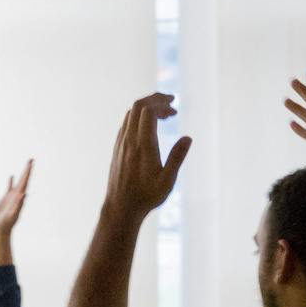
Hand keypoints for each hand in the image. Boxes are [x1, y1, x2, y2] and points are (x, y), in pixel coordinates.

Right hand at [0, 159, 32, 240]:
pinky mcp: (5, 199)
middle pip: (24, 180)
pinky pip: (9, 187)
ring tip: (26, 166)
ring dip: (22, 174)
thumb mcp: (12, 214)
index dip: (28, 173)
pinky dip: (11, 181)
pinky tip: (12, 176)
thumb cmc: (6, 224)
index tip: (31, 163)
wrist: (0, 230)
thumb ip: (18, 205)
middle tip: (31, 159)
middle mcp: (17, 196)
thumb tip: (24, 194)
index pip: (25, 183)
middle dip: (27, 170)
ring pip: (18, 182)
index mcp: (20, 198)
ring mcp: (12, 197)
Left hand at [104, 94, 190, 220]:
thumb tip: (188, 138)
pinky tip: (150, 126)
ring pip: (131, 114)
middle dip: (155, 100)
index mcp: (143, 145)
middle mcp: (129, 140)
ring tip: (165, 114)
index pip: (148, 111)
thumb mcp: (168, 180)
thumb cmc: (147, 196)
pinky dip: (140, 117)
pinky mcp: (118, 148)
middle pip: (138, 107)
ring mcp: (121, 143)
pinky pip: (127, 123)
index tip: (175, 107)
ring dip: (147, 108)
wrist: (121, 207)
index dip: (161, 103)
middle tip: (171, 103)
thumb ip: (177, 157)